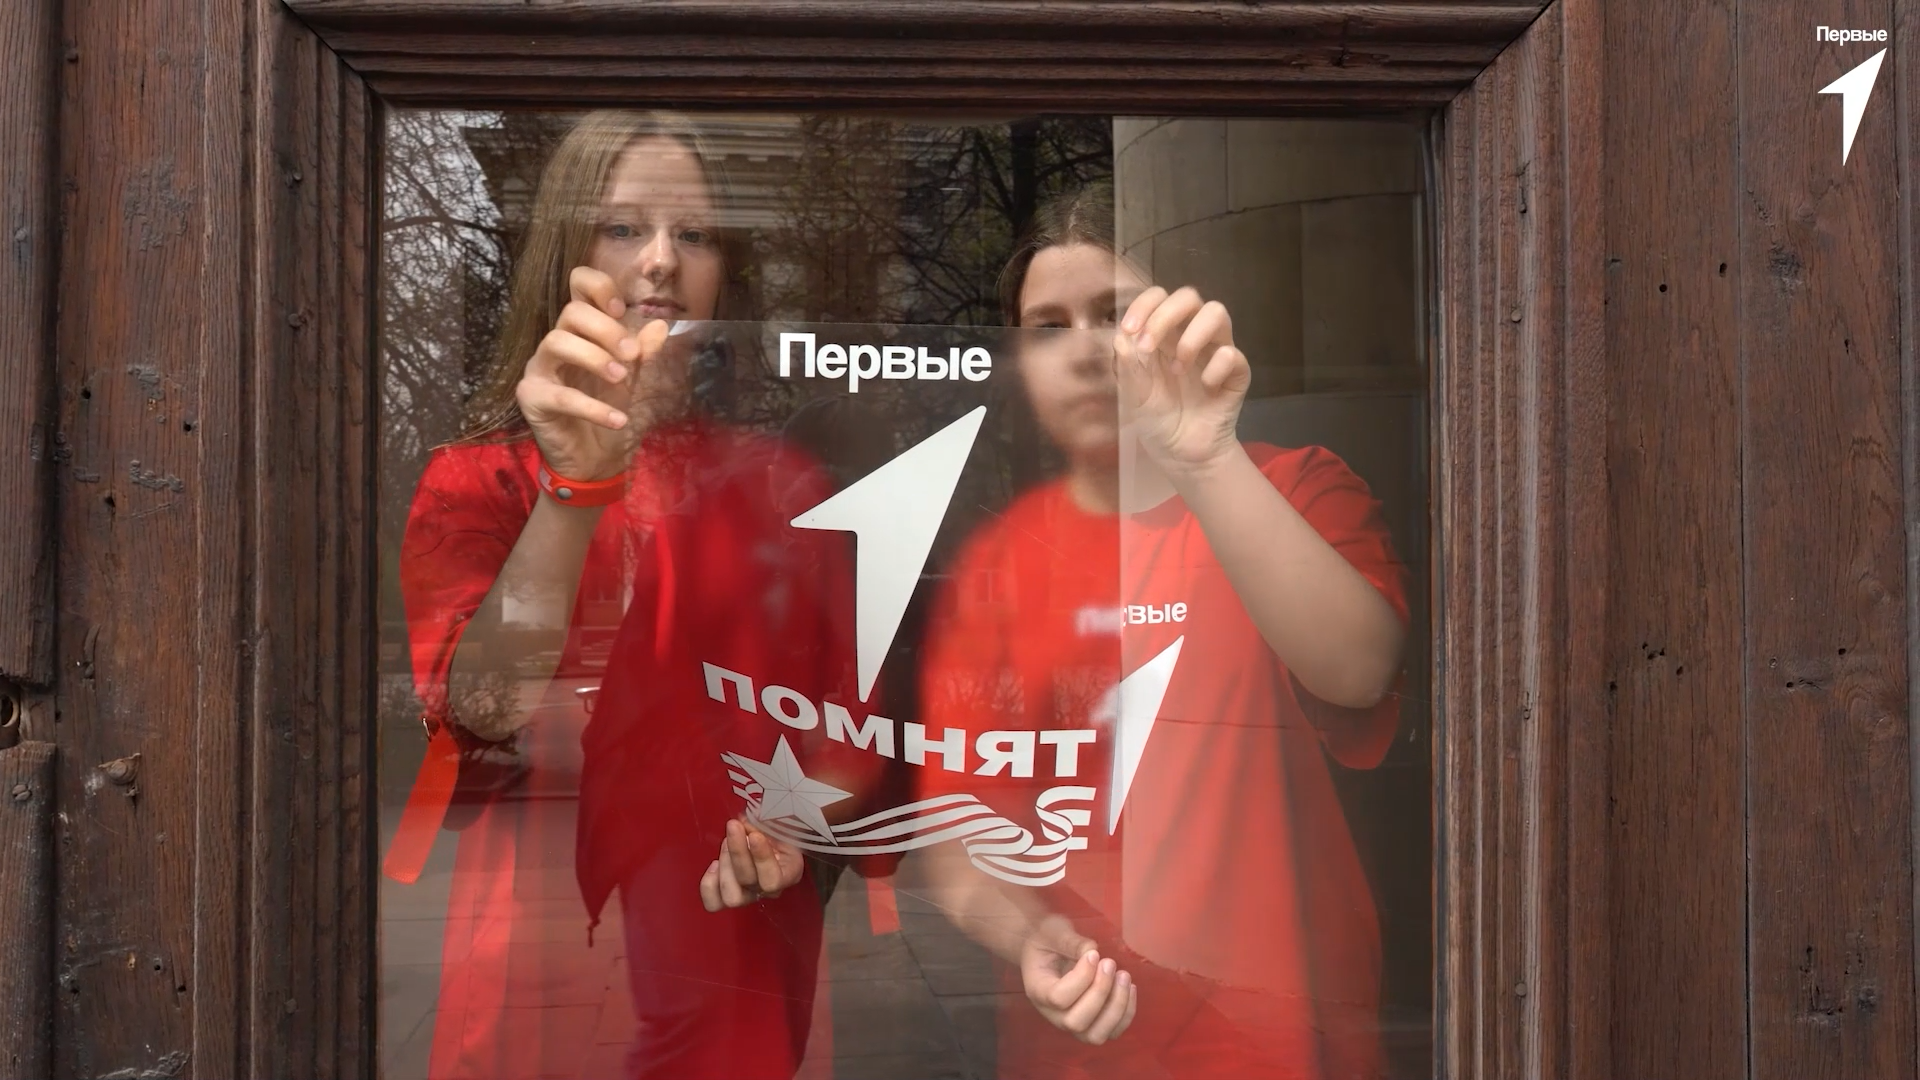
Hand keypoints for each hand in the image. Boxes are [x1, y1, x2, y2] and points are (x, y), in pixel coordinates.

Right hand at [514, 266, 672, 481]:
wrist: (594, 459)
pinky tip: (617, 420)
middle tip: (631, 355)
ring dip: (595, 358)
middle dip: (606, 329)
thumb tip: (661, 326)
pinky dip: (593, 407)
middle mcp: (556, 342)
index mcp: (580, 330)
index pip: (577, 286)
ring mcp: (539, 368)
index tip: (621, 309)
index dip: (598, 286)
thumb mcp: (634, 379)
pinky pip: (560, 396)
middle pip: (570, 311)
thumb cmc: (608, 409)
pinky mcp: (532, 398)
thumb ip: (644, 352)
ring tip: (621, 379)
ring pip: (557, 341)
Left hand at [699, 818, 805, 910]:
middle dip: (737, 851)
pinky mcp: (728, 897)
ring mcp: (749, 896)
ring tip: (725, 844)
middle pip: (748, 881)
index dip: (761, 858)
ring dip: (725, 866)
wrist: (766, 834)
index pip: (773, 879)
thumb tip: (745, 823)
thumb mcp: (776, 820)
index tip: (754, 835)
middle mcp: (770, 891)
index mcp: (789, 873)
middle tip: (734, 827)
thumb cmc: (773, 825)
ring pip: (732, 896)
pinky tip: (714, 864)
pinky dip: (709, 884)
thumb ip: (766, 822)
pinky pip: (714, 903)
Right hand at [1019, 915, 1136, 1044]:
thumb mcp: (1053, 932)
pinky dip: (1126, 1013)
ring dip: (1116, 1007)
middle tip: (1109, 963)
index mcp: (1038, 990)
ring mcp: (1073, 1023)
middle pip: (1076, 1022)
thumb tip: (1093, 951)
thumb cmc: (1046, 939)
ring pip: (1096, 1035)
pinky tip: (1130, 987)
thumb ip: (1070, 942)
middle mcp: (1053, 1014)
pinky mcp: (1092, 1023)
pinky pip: (1112, 1032)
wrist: (1045, 949)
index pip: (1058, 998)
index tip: (1094, 954)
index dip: (1081, 978)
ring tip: (1124, 976)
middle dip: (1100, 992)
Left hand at [1115, 285, 1251, 473]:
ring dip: (1192, 336)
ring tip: (1178, 369)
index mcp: (1163, 334)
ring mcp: (1215, 351)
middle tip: (1148, 346)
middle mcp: (1190, 335)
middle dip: (1165, 315)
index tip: (1129, 329)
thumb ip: (1127, 367)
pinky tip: (1205, 388)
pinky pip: (1233, 354)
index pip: (1158, 297)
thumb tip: (1121, 337)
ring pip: (1217, 312)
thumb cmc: (1155, 419)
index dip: (1144, 304)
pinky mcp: (1236, 372)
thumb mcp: (1132, 396)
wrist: (1181, 454)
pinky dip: (1216, 368)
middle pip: (1189, 296)